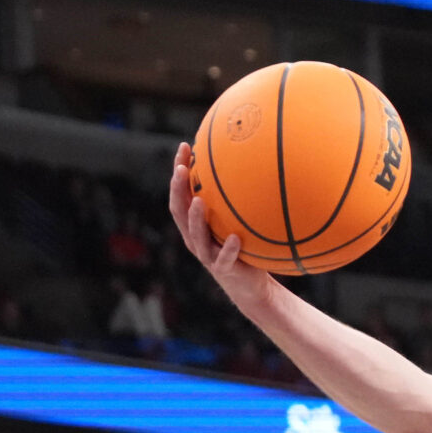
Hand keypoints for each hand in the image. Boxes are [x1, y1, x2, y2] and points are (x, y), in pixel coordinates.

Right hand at [168, 143, 279, 308]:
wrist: (250, 285)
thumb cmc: (244, 248)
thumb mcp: (238, 221)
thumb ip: (236, 200)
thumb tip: (254, 163)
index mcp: (195, 224)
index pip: (181, 194)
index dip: (178, 172)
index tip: (184, 146)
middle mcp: (196, 238)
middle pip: (179, 211)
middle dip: (177, 189)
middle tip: (179, 169)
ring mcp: (208, 255)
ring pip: (196, 236)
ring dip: (195, 218)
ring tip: (199, 201)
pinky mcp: (224, 269)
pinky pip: (224, 258)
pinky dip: (228, 248)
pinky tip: (234, 237)